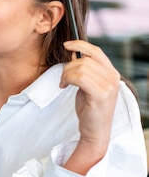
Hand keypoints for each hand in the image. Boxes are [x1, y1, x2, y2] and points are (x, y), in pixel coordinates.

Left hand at [59, 40, 119, 174]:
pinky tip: (64, 87)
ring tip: (64, 84)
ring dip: (66, 74)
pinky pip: (79, 78)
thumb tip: (73, 54)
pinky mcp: (100, 95)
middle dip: (67, 67)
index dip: (80, 45)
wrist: (95, 131)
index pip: (96, 52)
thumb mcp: (88, 85)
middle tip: (63, 79)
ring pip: (80, 68)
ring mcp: (108, 86)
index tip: (67, 45)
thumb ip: (84, 70)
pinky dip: (68, 79)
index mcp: (111, 73)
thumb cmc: (90, 109)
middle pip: (84, 60)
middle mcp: (113, 78)